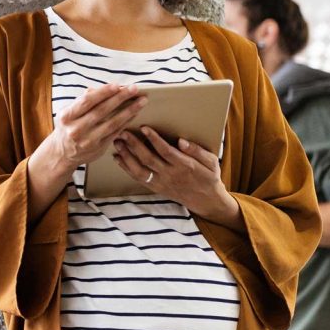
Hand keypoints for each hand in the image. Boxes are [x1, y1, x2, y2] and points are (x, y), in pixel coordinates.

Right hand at [49, 83, 147, 175]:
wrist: (62, 154)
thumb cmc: (68, 128)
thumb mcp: (69, 113)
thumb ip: (83, 101)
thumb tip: (101, 89)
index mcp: (67, 117)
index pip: (87, 101)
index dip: (103, 92)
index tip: (117, 85)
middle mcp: (76, 129)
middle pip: (102, 110)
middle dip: (120, 98)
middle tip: (134, 89)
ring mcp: (88, 140)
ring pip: (112, 123)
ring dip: (129, 111)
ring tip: (141, 101)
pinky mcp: (99, 148)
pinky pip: (116, 132)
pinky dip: (126, 122)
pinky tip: (135, 114)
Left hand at [113, 126, 242, 228]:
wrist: (206, 201)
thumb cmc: (209, 178)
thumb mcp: (211, 162)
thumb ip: (197, 151)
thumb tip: (181, 141)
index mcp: (185, 166)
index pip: (166, 151)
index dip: (154, 139)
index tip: (144, 128)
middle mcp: (171, 175)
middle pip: (148, 159)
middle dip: (134, 145)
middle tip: (123, 132)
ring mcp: (162, 183)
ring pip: (140, 170)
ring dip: (127, 156)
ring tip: (117, 143)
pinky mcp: (157, 188)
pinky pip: (139, 179)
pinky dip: (127, 168)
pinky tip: (119, 158)